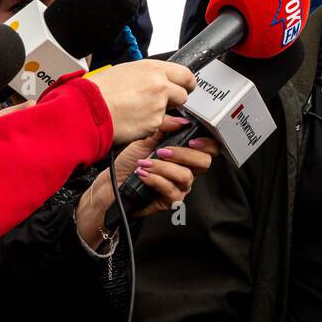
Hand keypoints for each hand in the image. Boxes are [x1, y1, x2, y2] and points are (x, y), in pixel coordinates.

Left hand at [74, 115, 217, 247]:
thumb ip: (163, 128)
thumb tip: (180, 120)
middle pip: (204, 162)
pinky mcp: (171, 201)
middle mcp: (187, 171)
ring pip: (185, 176)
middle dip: (183, 154)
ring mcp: (180, 187)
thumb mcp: (145, 140)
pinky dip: (156, 180)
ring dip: (163, 168)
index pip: (209, 149)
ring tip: (145, 164)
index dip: (207, 144)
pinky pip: (171, 190)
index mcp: (185, 155)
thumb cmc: (129, 163)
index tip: (193, 139)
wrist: (113, 184)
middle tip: (162, 151)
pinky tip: (143, 175)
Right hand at [87, 60, 194, 145]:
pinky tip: (130, 120)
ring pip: (168, 113)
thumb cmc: (99, 90)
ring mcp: (159, 106)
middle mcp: (160, 85)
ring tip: (134, 111)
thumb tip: (161, 83)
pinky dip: (145, 126)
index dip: (185, 84)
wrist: (87, 109)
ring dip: (157, 115)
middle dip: (175, 101)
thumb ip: (149, 77)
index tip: (183, 88)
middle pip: (183, 95)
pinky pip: (155, 127)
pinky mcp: (154, 124)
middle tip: (159, 103)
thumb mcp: (126, 72)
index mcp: (153, 68)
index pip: (185, 75)